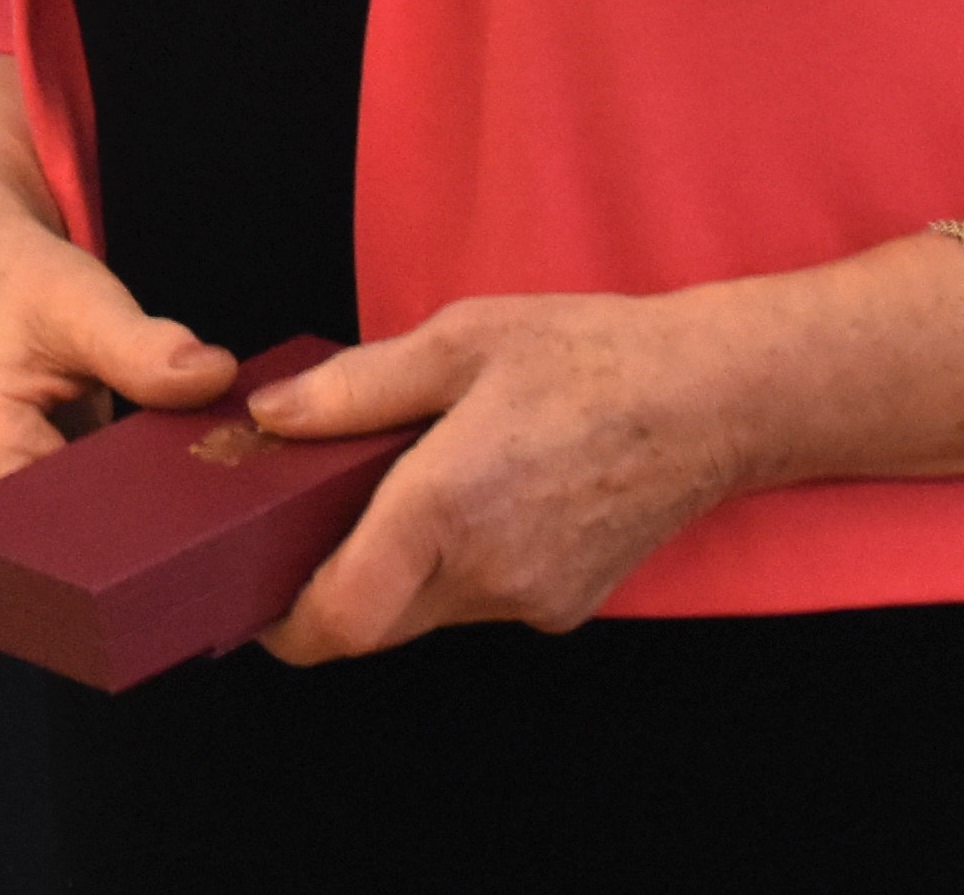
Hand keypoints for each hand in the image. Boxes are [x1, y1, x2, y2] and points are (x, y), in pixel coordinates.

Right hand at [0, 57, 237, 499]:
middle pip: (58, 548)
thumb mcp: (83, 299)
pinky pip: (70, 523)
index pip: (49, 530)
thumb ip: (146, 346)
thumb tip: (216, 378)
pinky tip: (164, 496)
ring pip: (66, 542)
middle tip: (206, 520)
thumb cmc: (17, 278)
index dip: (121, 537)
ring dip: (126, 529)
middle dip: (132, 540)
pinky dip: (116, 511)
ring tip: (189, 507)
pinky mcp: (19, 494)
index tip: (190, 522)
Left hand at [245, 291, 763, 658]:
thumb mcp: (459, 340)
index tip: (252, 593)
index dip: (284, 622)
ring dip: (396, 573)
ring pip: (427, 614)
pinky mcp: (565, 608)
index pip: (341, 617)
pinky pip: (481, 603)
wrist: (711, 400)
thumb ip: (355, 389)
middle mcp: (487, 573)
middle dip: (330, 589)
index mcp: (446, 507)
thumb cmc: (586, 357)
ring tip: (398, 492)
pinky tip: (472, 501)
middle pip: (374, 623)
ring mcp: (532, 600)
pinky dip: (455, 568)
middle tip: (305, 528)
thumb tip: (271, 417)